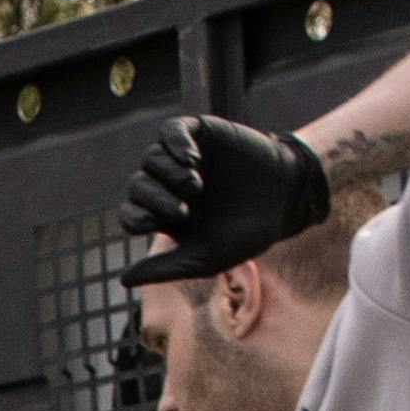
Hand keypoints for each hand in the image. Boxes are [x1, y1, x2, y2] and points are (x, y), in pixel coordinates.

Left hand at [123, 110, 332, 284]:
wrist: (285, 199)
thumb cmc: (246, 234)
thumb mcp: (206, 257)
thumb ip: (167, 268)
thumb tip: (124, 279)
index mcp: (165, 215)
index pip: (132, 214)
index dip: (135, 218)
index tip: (150, 224)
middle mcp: (168, 185)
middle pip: (138, 185)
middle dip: (153, 198)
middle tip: (180, 210)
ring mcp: (183, 158)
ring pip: (152, 158)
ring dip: (167, 173)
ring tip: (194, 185)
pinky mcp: (199, 133)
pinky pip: (172, 131)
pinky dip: (175, 143)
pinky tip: (191, 159)